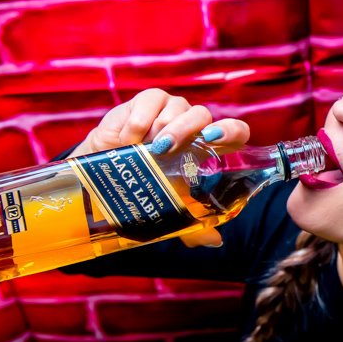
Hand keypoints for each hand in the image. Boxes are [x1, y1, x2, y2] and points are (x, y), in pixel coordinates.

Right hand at [75, 88, 251, 248]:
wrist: (107, 173)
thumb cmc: (149, 187)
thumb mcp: (171, 209)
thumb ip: (195, 225)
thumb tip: (214, 240)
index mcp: (209, 148)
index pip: (235, 132)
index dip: (230, 131)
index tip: (213, 139)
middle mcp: (195, 126)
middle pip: (203, 115)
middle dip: (185, 130)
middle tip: (165, 148)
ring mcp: (173, 110)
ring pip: (177, 108)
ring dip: (162, 128)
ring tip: (146, 149)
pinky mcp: (149, 100)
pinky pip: (151, 101)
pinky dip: (139, 121)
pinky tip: (130, 139)